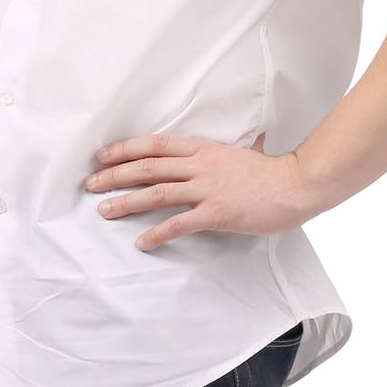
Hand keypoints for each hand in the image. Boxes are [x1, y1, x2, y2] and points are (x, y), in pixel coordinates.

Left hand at [82, 133, 316, 251]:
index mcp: (202, 149)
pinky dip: (158, 233)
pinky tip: (142, 242)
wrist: (296, 184)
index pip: (154, 145)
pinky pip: (180, 224)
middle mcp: (199, 166)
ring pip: (157, 192)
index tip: (102, 155)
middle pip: (147, 166)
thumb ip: (219, 152)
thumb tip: (217, 144)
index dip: (125, 148)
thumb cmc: (270, 172)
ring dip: (127, 201)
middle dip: (115, 175)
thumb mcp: (238, 152)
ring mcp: (207, 189)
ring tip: (104, 210)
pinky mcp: (217, 213)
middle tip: (90, 184)